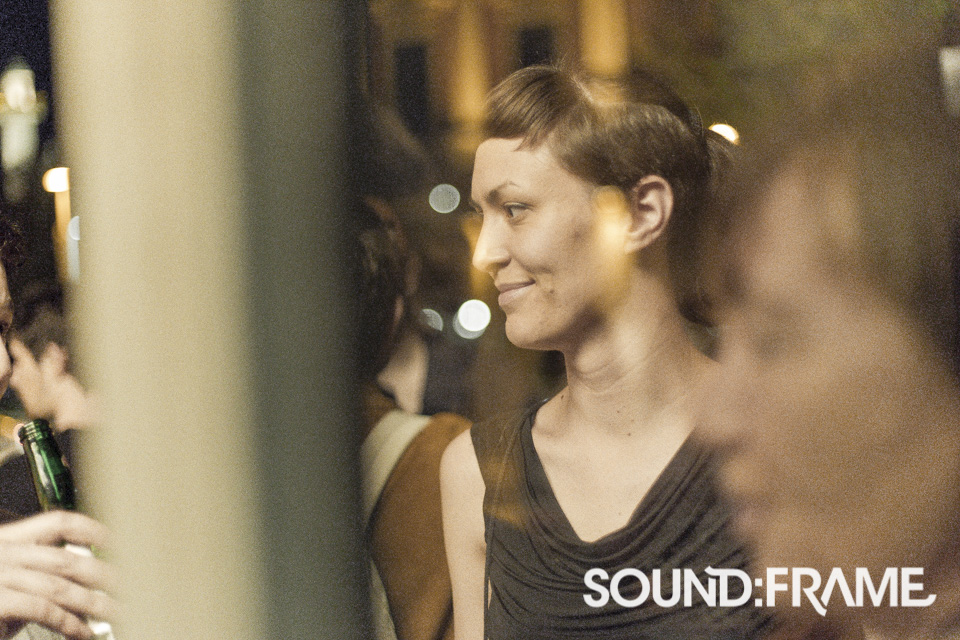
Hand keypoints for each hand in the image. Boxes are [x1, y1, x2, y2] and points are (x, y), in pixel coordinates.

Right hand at [0, 511, 116, 639]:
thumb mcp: (5, 589)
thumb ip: (33, 585)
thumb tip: (72, 592)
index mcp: (6, 541)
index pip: (57, 522)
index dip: (92, 528)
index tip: (119, 540)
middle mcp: (2, 552)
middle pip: (66, 558)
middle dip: (104, 574)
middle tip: (132, 586)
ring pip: (60, 585)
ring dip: (94, 603)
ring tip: (117, 614)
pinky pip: (43, 609)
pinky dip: (68, 623)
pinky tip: (83, 633)